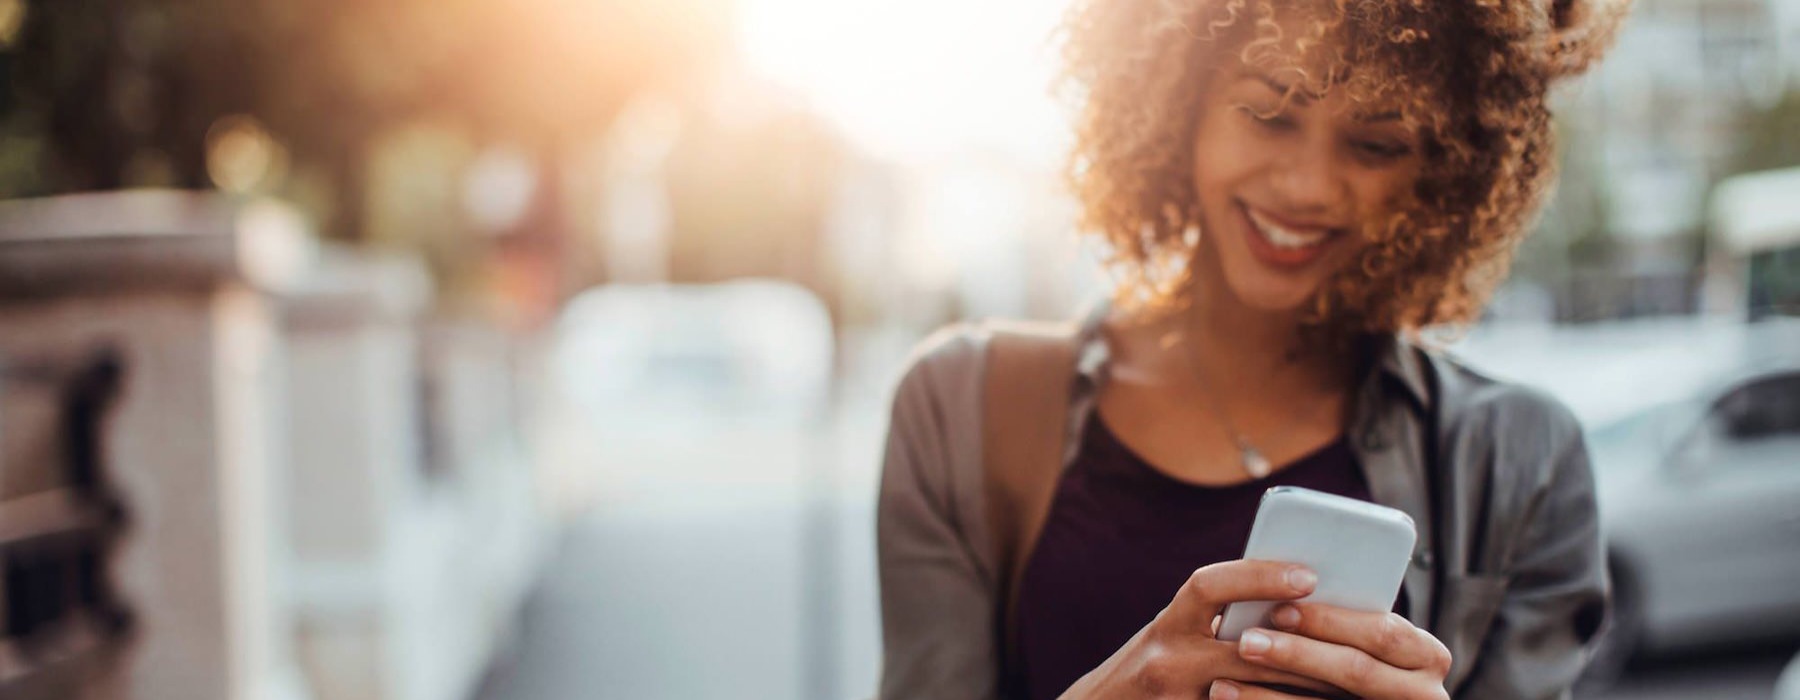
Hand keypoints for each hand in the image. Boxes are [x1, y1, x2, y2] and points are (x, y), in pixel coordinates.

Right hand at [1059, 561, 1338, 698]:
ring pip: (1255, 694)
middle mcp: (1167, 661)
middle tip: (1352, 641)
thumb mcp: (1172, 636)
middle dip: (1304, 645)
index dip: (1258, 577)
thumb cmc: (1150, 672)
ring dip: (1304, 687)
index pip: (1208, 587)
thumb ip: (1214, 620)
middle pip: (1249, 650)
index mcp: (1167, 626)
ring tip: (1346, 682)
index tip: (1308, 575)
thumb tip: (1287, 600)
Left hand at [1212, 602, 1452, 699]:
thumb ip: (1346, 622)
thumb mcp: (1368, 641)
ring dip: (1269, 694)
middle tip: (1246, 641)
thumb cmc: (1362, 661)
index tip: (1280, 608)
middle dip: (1298, 654)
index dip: (1331, 621)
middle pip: (1356, 670)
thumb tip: (1285, 583)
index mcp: (1426, 656)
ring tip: (1221, 683)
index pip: (1381, 633)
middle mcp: (1424, 693)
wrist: (1365, 696)